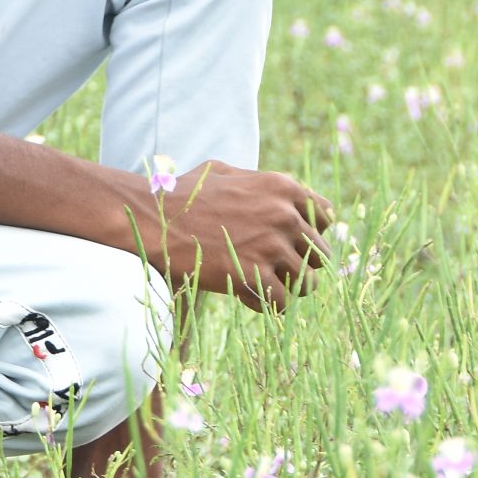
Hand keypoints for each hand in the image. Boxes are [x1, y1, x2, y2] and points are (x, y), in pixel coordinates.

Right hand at [146, 160, 334, 307]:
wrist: (151, 218)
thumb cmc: (181, 195)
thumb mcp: (223, 172)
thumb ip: (256, 182)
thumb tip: (276, 194)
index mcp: (281, 186)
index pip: (326, 217)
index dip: (310, 234)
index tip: (291, 245)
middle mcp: (284, 213)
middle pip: (321, 254)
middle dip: (301, 266)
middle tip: (275, 272)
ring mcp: (271, 244)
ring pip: (307, 282)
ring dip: (289, 289)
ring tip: (264, 287)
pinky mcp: (254, 273)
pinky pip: (283, 302)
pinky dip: (269, 305)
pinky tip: (247, 295)